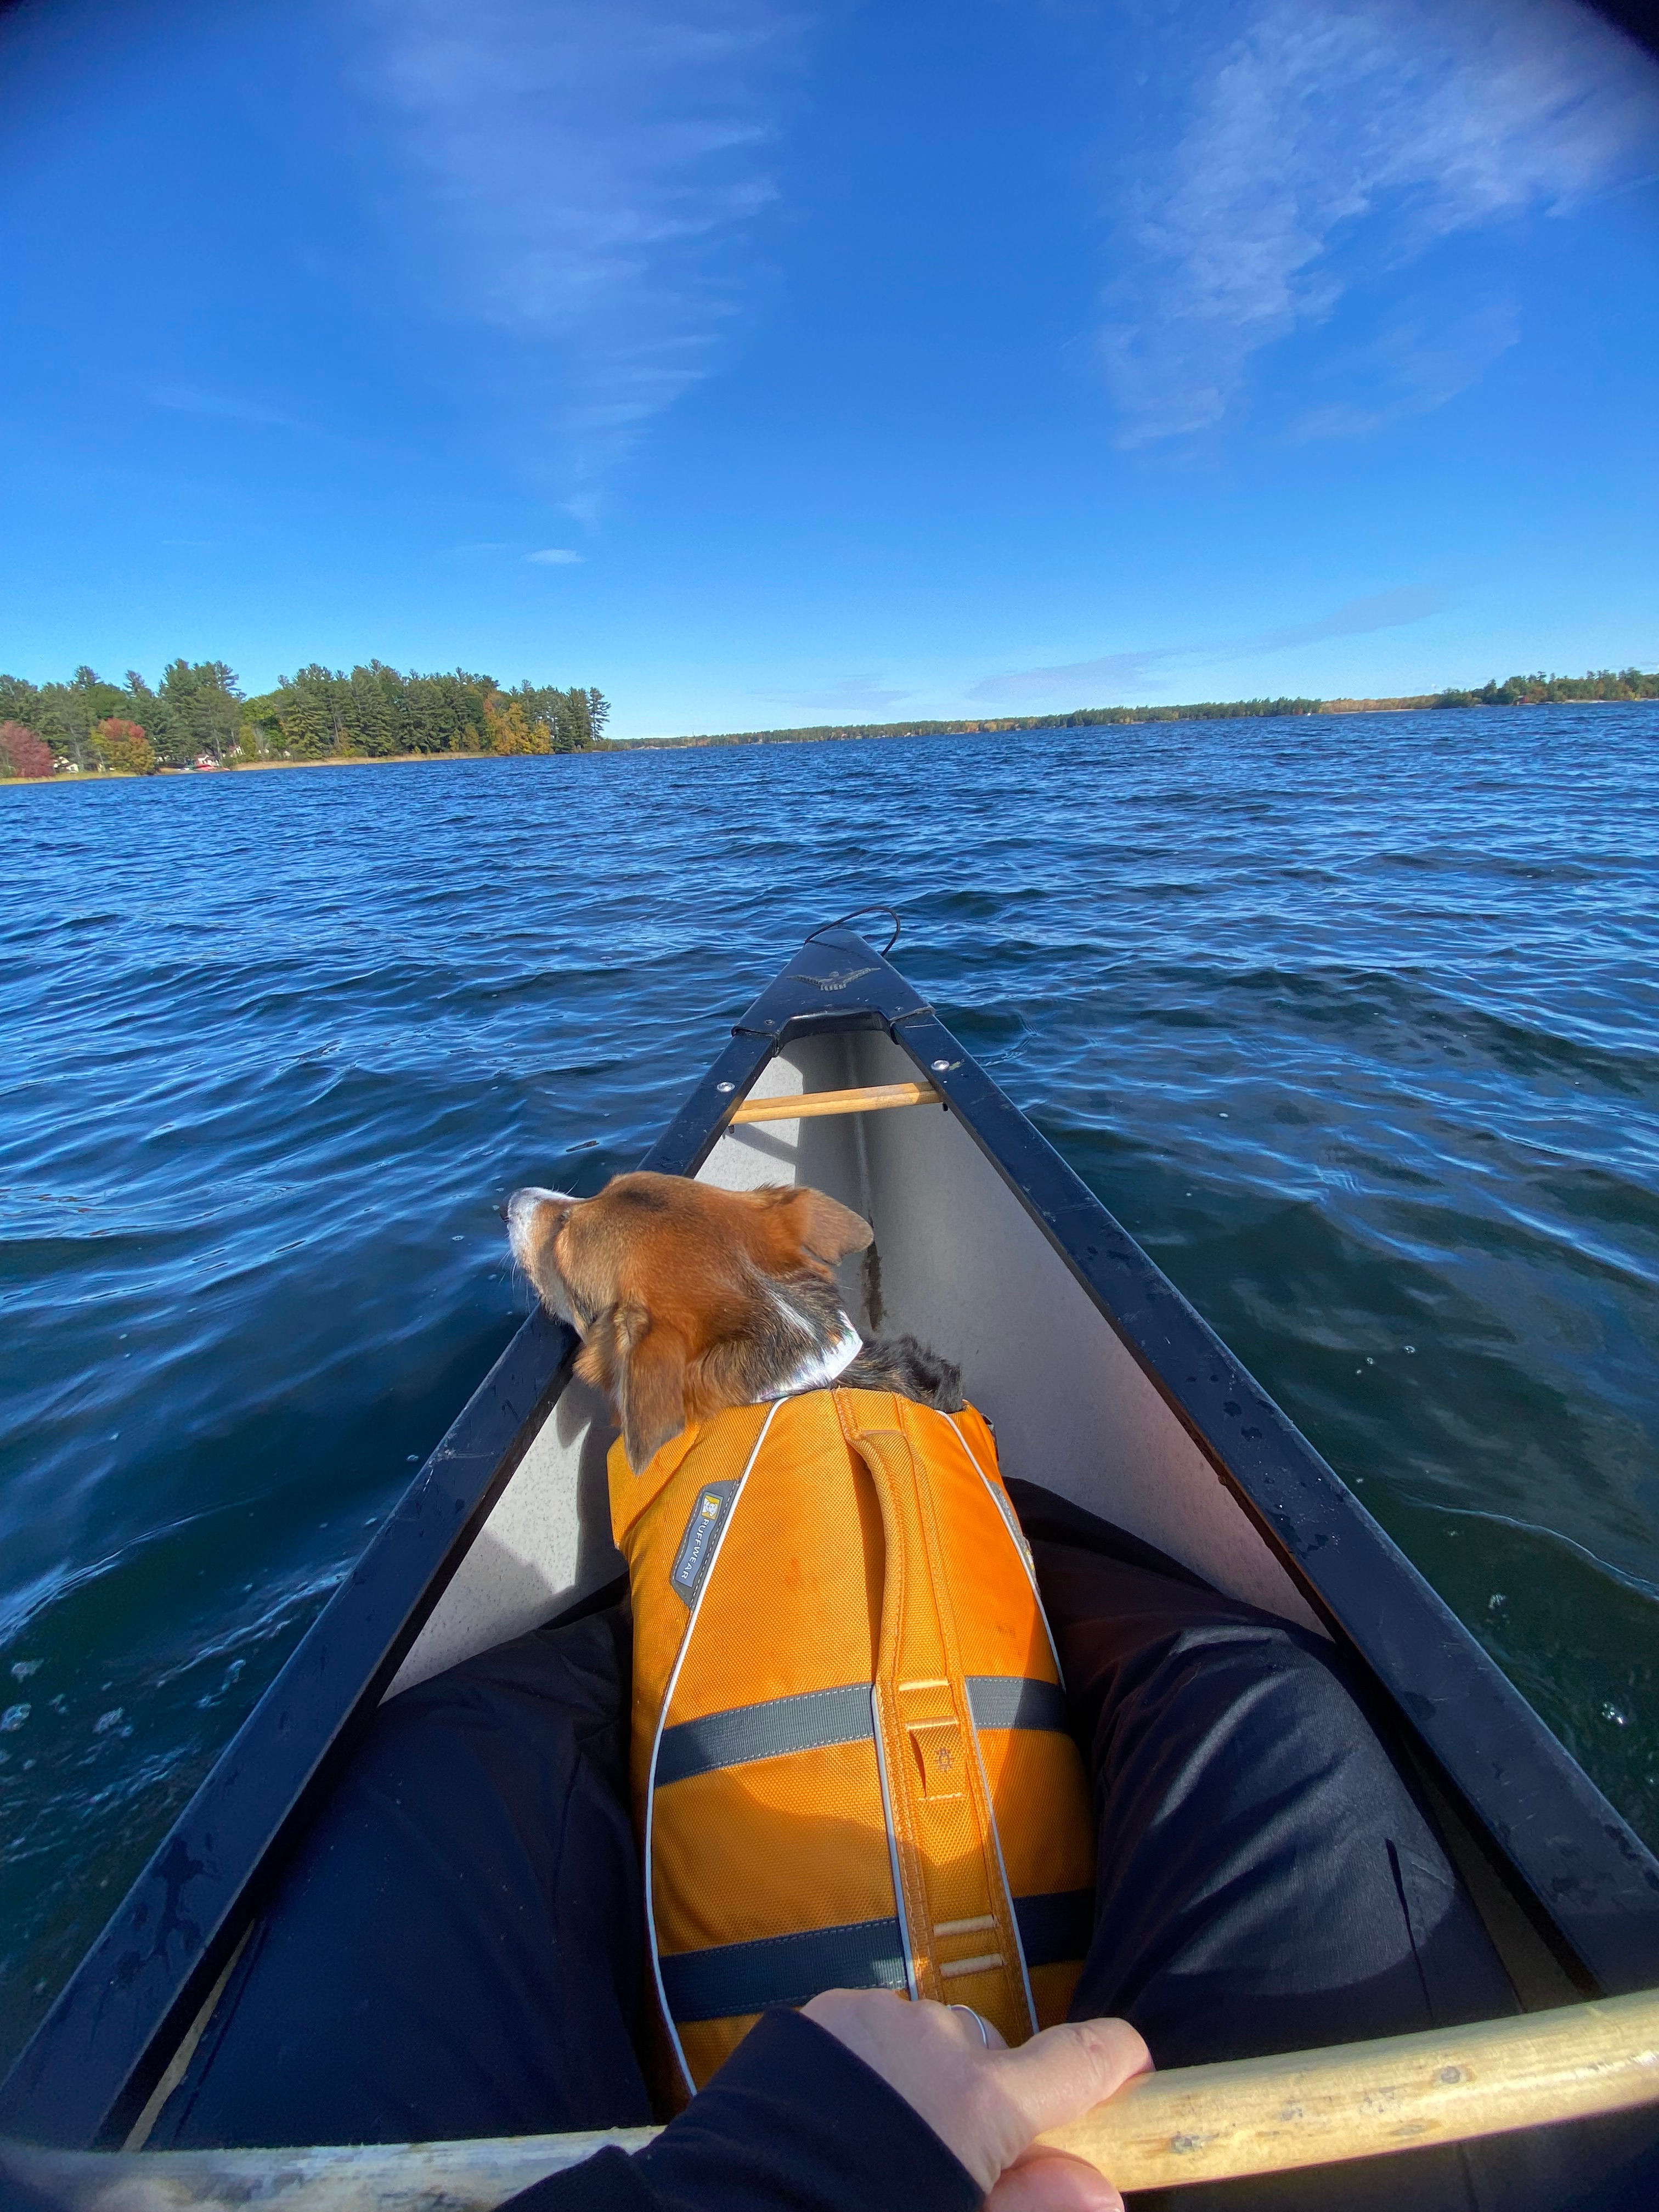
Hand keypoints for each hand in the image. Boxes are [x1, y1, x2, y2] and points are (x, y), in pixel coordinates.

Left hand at [803, 1990, 1150, 2210]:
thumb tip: (1104, 2192)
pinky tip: (842, 2117)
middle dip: (990, 2098)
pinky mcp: (824, 2014)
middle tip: (952, 2159)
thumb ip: (1034, 2205)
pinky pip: (874, 2031)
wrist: (732, 2206)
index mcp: (983, 2100)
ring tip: (883, 2142)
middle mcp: (938, 2040)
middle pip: (996, 2057)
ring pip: (931, 2041)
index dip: (1117, 2061)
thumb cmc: (857, 2211)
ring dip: (926, 2079)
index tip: (1131, 2069)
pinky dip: (874, 2065)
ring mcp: (876, 2018)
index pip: (1084, 2056)